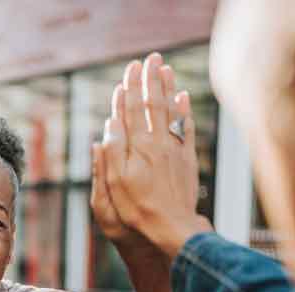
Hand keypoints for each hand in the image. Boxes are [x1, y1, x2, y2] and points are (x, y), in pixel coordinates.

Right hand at [100, 53, 211, 257]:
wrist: (170, 228)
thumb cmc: (135, 212)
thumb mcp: (112, 187)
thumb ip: (109, 155)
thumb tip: (108, 127)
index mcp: (135, 150)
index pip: (130, 113)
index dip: (128, 92)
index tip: (127, 73)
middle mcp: (156, 145)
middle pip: (152, 105)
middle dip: (148, 81)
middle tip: (147, 60)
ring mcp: (173, 150)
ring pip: (169, 111)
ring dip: (166, 87)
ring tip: (164, 68)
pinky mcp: (186, 159)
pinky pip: (185, 127)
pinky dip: (183, 110)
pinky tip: (182, 96)